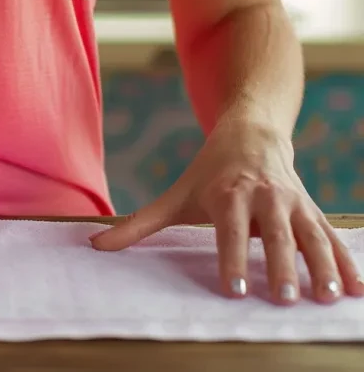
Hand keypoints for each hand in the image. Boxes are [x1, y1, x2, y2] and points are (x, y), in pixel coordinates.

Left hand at [90, 116, 363, 304]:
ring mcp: (293, 203)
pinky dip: (347, 262)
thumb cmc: (208, 172)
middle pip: (274, 234)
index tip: (234, 288)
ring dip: (322, 266)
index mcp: (228, 194)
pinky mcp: (312, 209)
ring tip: (328, 297)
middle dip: (281, 266)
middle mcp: (264, 197)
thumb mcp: (175, 194)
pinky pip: (332, 237)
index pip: (229, 230)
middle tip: (283, 299)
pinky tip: (357, 290)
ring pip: (311, 235)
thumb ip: (138, 224)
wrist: (251, 132)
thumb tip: (95, 244)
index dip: (231, 257)